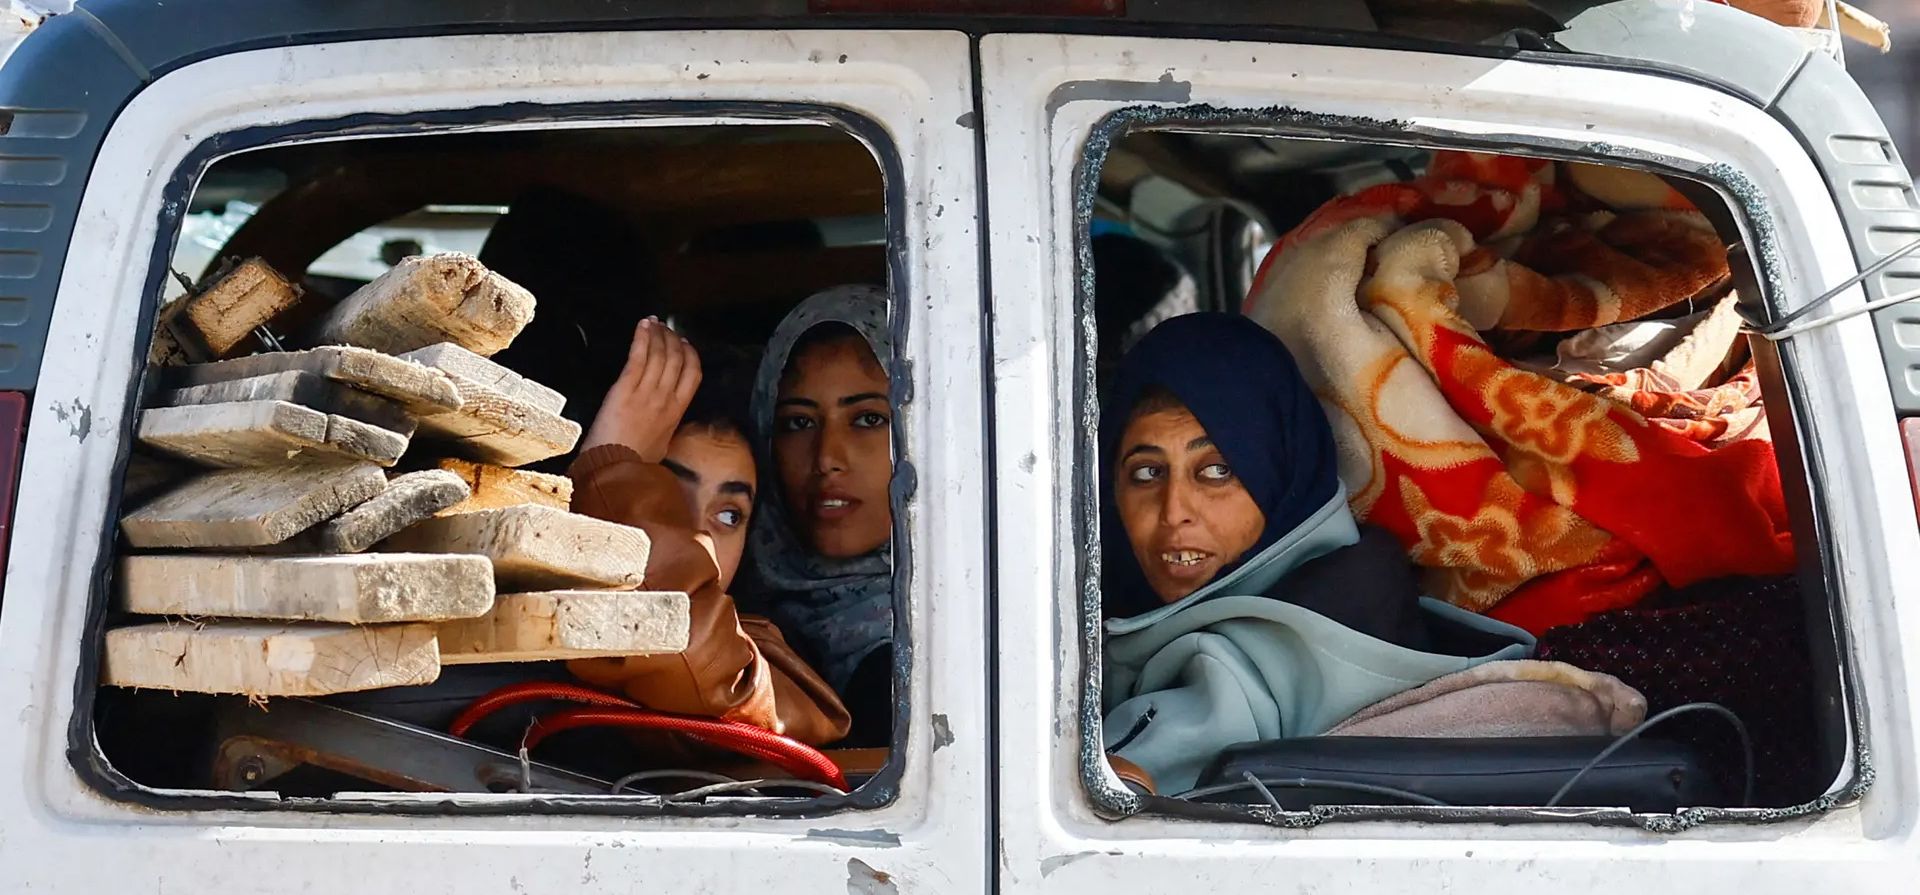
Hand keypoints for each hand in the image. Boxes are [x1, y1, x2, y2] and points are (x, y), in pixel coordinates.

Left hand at [581, 317, 701, 462]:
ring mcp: (646, 392)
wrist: (614, 466)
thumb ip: (668, 423)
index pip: (693, 375)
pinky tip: (643, 326)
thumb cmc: (636, 460)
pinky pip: (638, 357)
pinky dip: (642, 338)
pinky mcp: (625, 388)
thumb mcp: (663, 442)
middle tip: (666, 328)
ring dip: (657, 334)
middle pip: (676, 359)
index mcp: (677, 412)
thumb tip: (668, 412)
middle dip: (672, 339)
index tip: (685, 344)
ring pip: (659, 354)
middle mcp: (665, 398)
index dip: (690, 355)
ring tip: (654, 323)